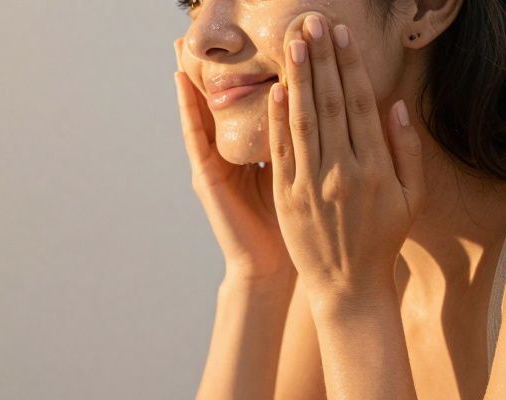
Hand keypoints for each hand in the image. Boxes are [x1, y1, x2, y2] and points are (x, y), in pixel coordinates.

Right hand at [174, 39, 291, 281]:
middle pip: (225, 99)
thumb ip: (307, 144)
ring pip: (205, 111)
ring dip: (195, 77)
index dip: (253, 68)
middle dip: (217, 64)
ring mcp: (215, 164)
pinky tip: (181, 84)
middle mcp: (232, 152)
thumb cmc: (297, 227)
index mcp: (260, 149)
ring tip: (183, 44)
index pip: (257, 100)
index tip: (256, 36)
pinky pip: (197, 137)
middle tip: (206, 27)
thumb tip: (323, 108)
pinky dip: (189, 110)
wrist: (272, 267)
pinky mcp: (206, 178)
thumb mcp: (304, 176)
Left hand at [268, 14, 424, 302]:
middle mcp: (342, 171)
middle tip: (312, 23)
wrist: (348, 286)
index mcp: (375, 167)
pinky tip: (277, 91)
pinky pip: (281, 152)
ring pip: (303, 121)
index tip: (341, 35)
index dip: (349, 66)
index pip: (359, 104)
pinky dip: (278, 120)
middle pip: (329, 104)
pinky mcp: (287, 197)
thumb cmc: (382, 240)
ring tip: (294, 44)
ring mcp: (311, 184)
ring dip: (298, 79)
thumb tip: (395, 105)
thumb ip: (406, 150)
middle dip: (321, 60)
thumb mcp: (412, 197)